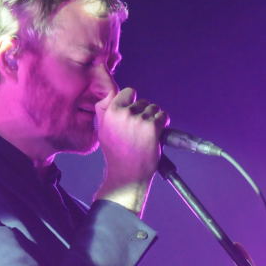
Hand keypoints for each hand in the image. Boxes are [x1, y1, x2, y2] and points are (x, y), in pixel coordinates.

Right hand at [94, 87, 168, 213]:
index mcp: (111, 112)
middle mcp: (125, 114)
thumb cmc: (116, 154)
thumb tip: (109, 94)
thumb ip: (104, 110)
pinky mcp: (153, 127)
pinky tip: (156, 134)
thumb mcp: (102, 130)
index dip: (133, 102)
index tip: (133, 113)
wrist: (127, 174)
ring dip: (154, 118)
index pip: (128, 92)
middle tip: (138, 131)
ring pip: (154, 108)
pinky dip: (163, 123)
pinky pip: (163, 116)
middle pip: (143, 101)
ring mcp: (140, 120)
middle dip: (143, 113)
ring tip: (146, 134)